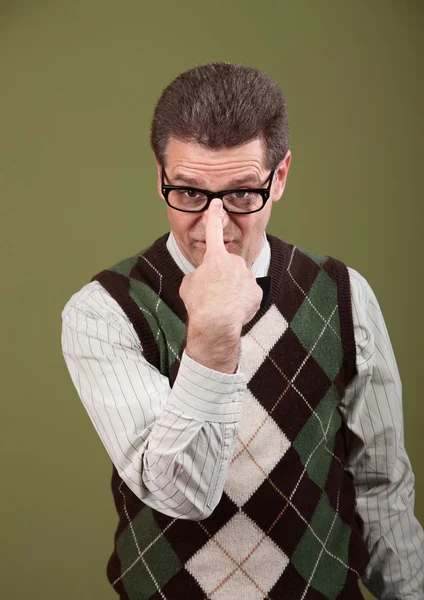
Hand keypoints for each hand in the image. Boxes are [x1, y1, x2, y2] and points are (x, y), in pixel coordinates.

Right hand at [179, 199, 262, 371]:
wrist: (216, 323)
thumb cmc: (199, 304)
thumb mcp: (189, 284)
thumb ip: (200, 274)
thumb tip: (205, 277)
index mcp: (215, 257)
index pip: (213, 230)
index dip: (214, 216)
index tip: (216, 203)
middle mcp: (234, 261)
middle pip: (228, 265)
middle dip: (223, 276)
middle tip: (213, 292)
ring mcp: (248, 276)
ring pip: (240, 280)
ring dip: (233, 289)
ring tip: (223, 303)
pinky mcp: (257, 291)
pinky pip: (249, 293)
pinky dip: (242, 301)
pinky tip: (234, 309)